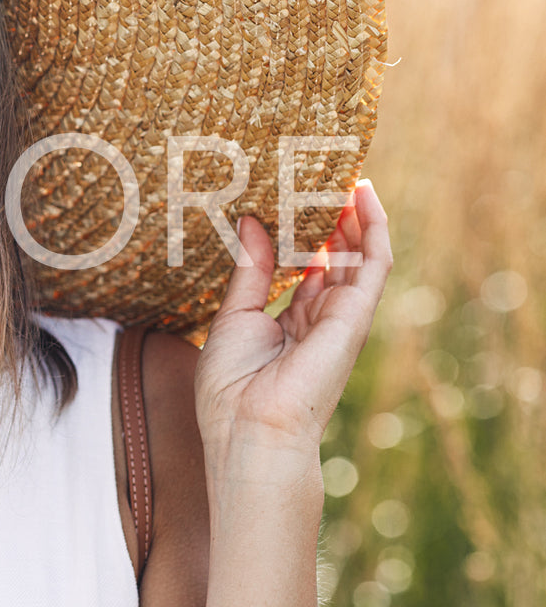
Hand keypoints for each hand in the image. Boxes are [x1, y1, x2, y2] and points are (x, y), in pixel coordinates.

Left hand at [194, 180, 392, 484]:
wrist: (250, 430)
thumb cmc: (233, 388)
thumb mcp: (234, 317)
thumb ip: (250, 270)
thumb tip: (252, 223)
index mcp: (290, 325)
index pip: (307, 272)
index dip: (305, 236)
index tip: (296, 201)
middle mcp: (321, 320)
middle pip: (335, 259)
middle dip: (333, 220)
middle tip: (324, 179)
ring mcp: (342, 318)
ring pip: (358, 256)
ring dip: (356, 216)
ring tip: (347, 176)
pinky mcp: (355, 316)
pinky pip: (373, 264)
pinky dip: (373, 228)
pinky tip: (365, 196)